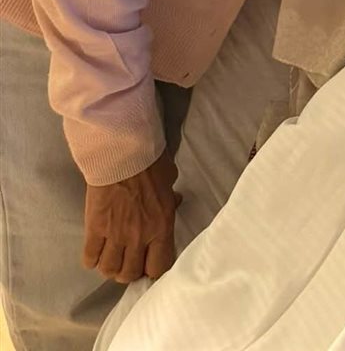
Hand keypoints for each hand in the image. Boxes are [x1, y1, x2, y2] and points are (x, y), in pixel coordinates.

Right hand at [83, 150, 180, 283]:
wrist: (122, 152)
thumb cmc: (150, 162)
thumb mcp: (170, 179)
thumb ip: (171, 197)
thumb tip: (175, 201)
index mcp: (161, 226)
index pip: (159, 267)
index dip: (153, 269)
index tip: (149, 263)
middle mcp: (139, 237)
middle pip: (130, 273)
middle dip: (129, 271)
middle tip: (127, 261)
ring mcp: (115, 235)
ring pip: (109, 270)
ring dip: (110, 267)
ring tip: (111, 259)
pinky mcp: (94, 229)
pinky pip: (90, 257)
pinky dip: (92, 259)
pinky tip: (95, 252)